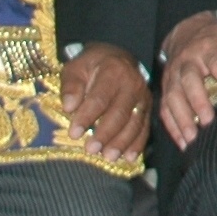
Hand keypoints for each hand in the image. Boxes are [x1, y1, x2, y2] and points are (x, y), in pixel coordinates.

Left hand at [60, 42, 151, 161]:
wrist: (118, 58)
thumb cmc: (92, 66)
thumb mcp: (76, 67)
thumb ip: (71, 85)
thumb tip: (68, 106)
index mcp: (113, 71)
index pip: (99, 98)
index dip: (87, 117)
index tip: (74, 133)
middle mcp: (132, 84)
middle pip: (120, 113)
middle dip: (105, 133)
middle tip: (91, 150)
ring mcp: (143, 97)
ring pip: (134, 123)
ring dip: (122, 142)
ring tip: (108, 157)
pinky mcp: (148, 108)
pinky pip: (145, 128)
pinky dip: (138, 144)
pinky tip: (129, 158)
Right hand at [158, 12, 216, 149]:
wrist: (186, 31)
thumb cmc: (216, 41)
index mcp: (208, 49)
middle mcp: (187, 61)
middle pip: (189, 81)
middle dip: (198, 101)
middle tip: (208, 122)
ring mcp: (173, 75)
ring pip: (173, 96)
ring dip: (182, 118)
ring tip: (193, 138)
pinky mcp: (165, 88)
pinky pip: (164, 107)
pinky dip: (172, 126)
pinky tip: (182, 142)